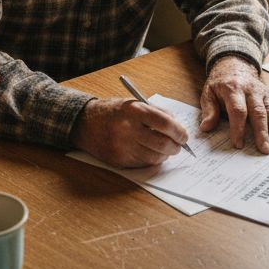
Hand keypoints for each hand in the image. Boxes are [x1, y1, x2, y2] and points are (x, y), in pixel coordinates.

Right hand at [71, 98, 187, 167]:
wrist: (85, 124)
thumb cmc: (113, 112)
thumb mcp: (133, 104)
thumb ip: (156, 112)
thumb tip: (178, 128)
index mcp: (133, 111)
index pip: (164, 123)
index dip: (179, 131)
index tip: (184, 135)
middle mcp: (127, 129)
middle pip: (162, 143)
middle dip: (175, 146)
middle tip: (178, 145)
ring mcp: (122, 147)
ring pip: (155, 157)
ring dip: (165, 155)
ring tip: (164, 148)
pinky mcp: (118, 161)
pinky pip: (143, 164)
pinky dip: (151, 160)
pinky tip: (150, 152)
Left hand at [199, 55, 268, 153]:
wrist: (235, 66)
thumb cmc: (221, 84)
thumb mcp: (209, 93)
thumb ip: (209, 110)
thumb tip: (205, 128)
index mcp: (233, 89)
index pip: (238, 110)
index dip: (238, 128)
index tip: (238, 144)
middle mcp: (252, 91)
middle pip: (259, 112)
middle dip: (262, 132)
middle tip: (265, 149)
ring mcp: (264, 94)